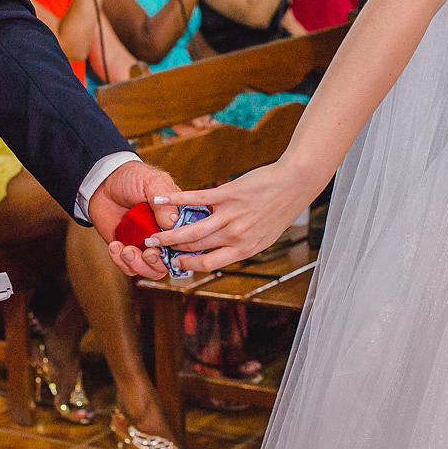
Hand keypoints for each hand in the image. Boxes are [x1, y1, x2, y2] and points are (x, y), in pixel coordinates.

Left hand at [87, 160, 180, 279]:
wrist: (103, 181)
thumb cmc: (133, 178)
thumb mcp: (154, 182)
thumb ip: (165, 203)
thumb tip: (173, 226)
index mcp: (178, 220)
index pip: (189, 242)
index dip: (181, 249)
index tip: (167, 244)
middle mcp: (165, 236)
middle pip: (172, 263)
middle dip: (158, 263)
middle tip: (148, 252)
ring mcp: (147, 245)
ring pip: (152, 270)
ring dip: (139, 265)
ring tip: (127, 250)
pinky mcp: (129, 250)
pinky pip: (130, 268)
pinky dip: (122, 262)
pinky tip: (115, 245)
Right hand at [145, 161, 311, 272]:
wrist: (295, 183)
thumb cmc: (281, 209)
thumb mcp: (265, 235)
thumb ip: (242, 244)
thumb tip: (222, 249)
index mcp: (245, 249)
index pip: (208, 264)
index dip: (188, 265)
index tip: (174, 263)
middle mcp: (236, 236)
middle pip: (196, 247)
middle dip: (172, 249)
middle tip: (155, 247)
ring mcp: (231, 215)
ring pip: (192, 230)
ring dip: (168, 234)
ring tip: (151, 236)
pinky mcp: (227, 194)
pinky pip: (195, 199)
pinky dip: (175, 201)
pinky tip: (160, 201)